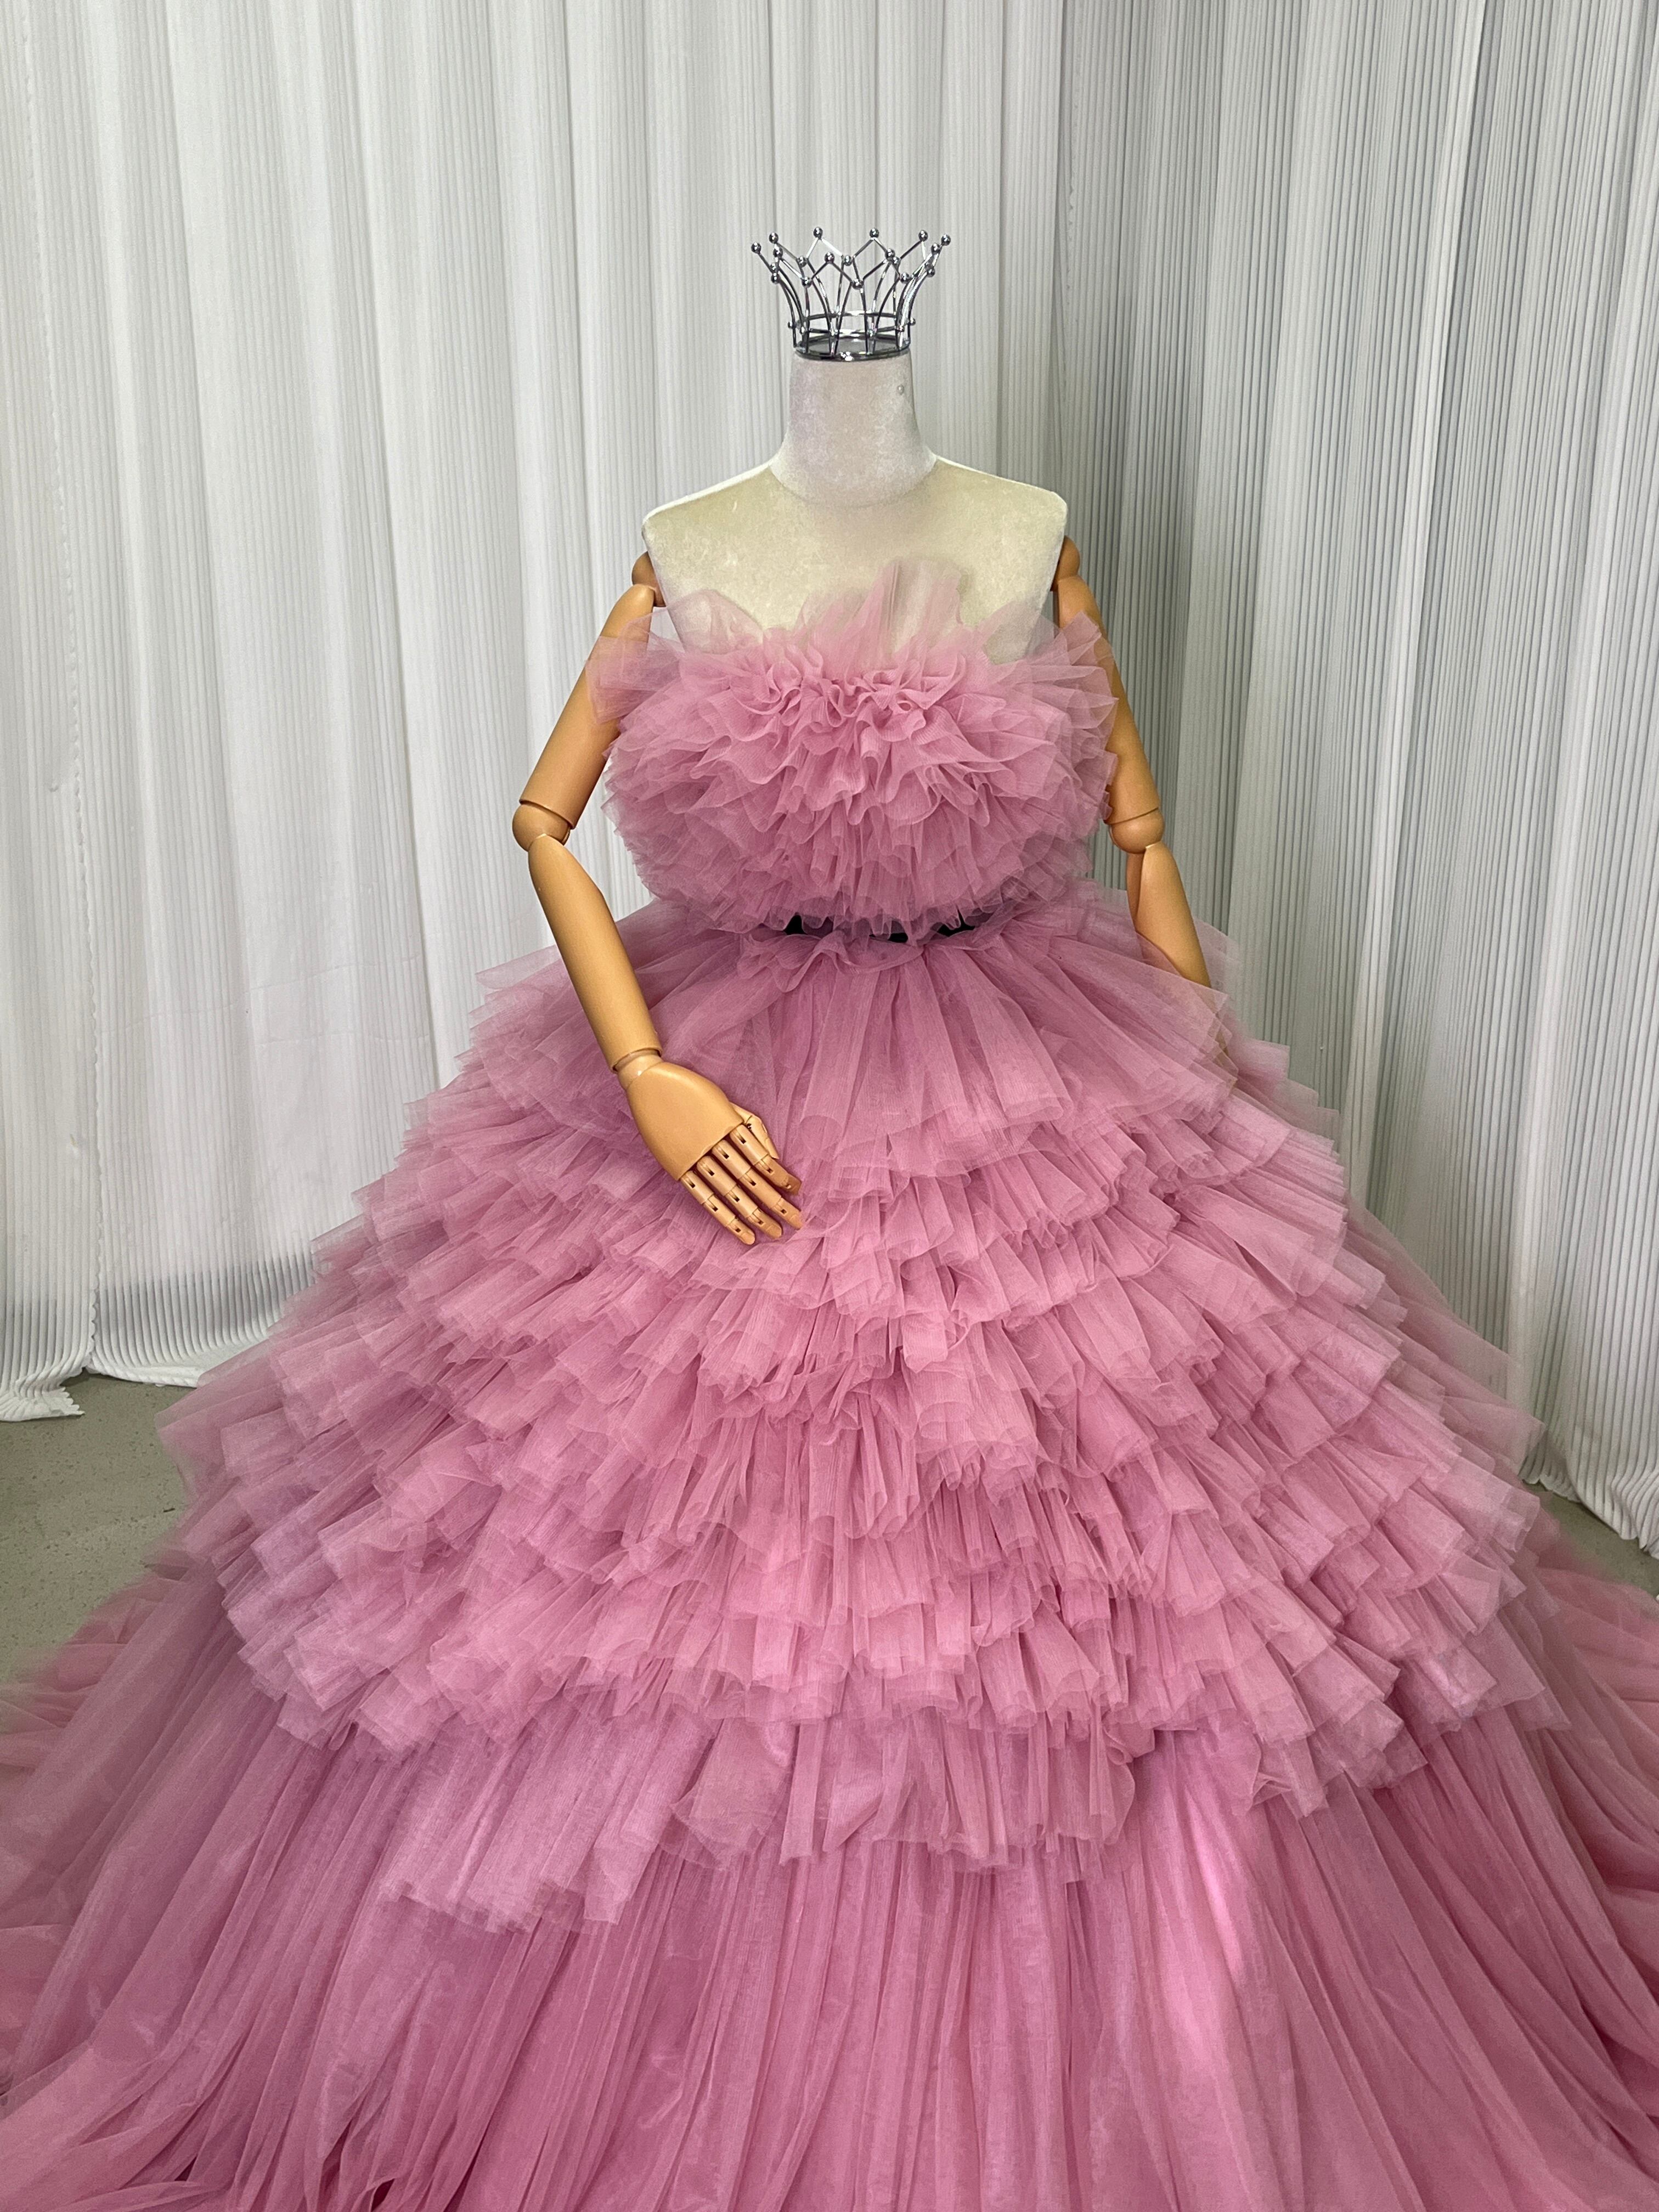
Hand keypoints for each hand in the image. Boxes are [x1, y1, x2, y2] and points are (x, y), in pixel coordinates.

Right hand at [617, 1055, 802, 1244]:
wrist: (648, 1082)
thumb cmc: (693, 1090)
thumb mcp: (726, 1102)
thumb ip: (752, 1129)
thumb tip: (775, 1159)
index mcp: (729, 1124)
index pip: (761, 1157)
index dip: (781, 1176)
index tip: (797, 1190)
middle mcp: (713, 1143)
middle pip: (750, 1178)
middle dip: (776, 1202)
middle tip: (796, 1222)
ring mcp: (694, 1157)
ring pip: (730, 1191)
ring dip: (754, 1214)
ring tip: (774, 1233)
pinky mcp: (677, 1168)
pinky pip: (703, 1197)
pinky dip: (724, 1217)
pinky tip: (742, 1233)